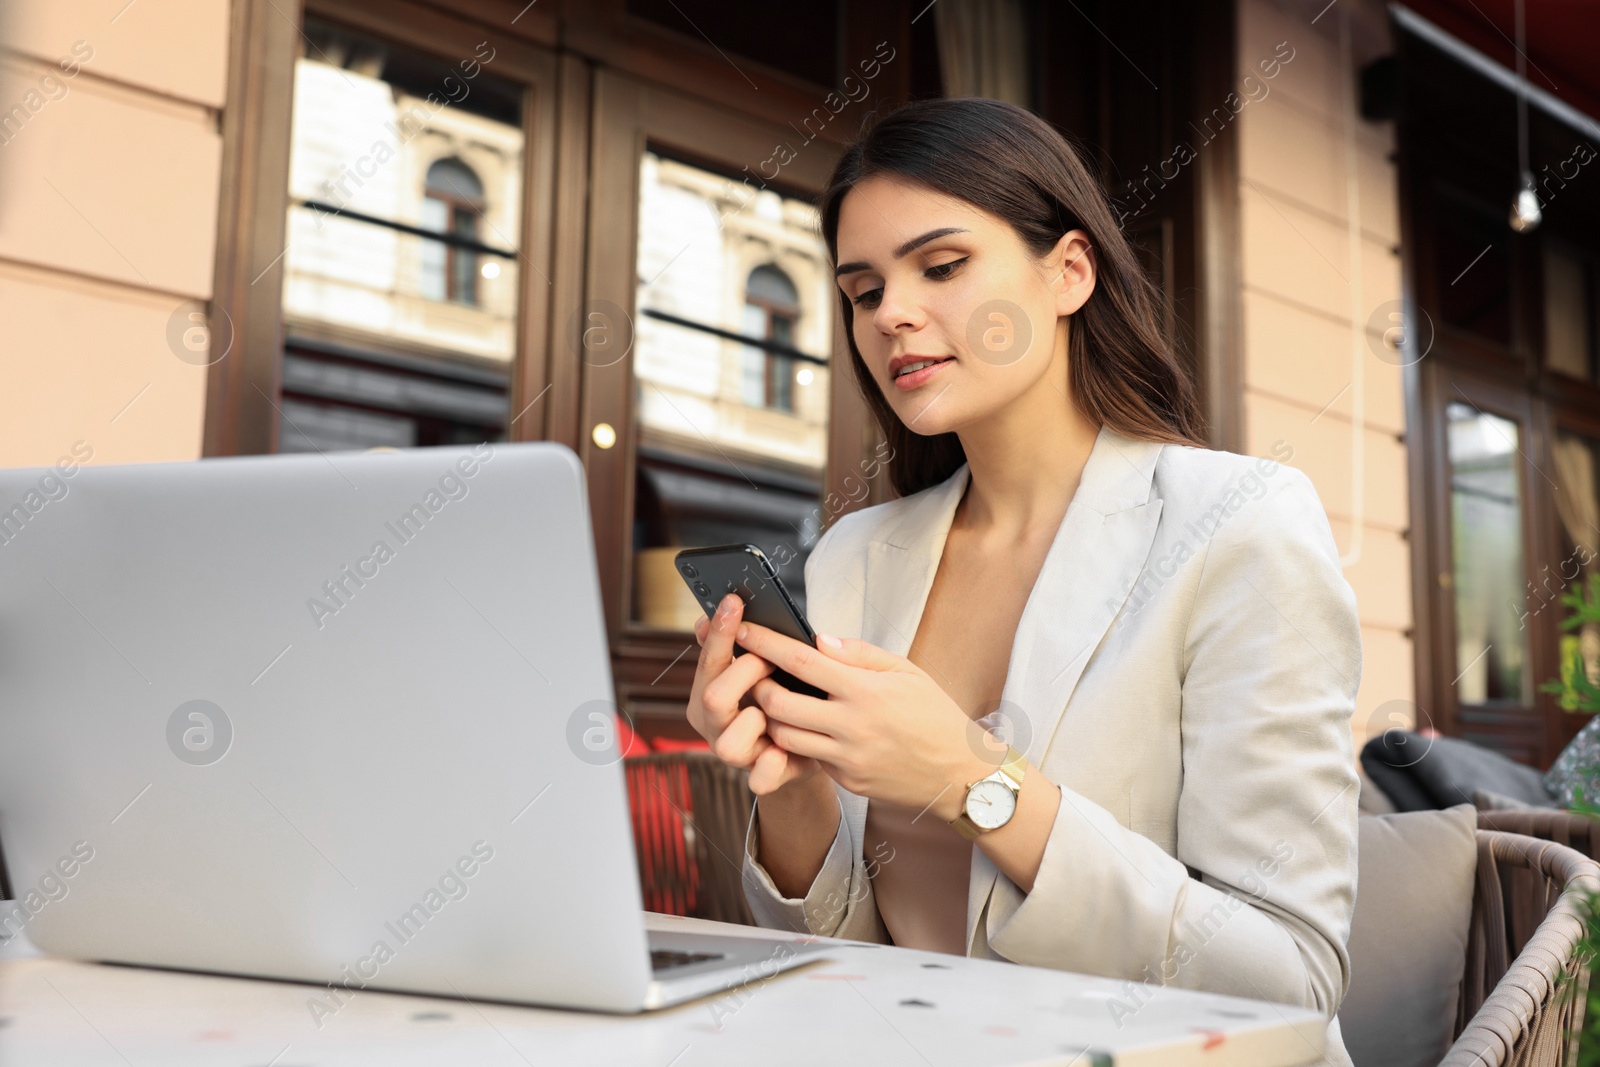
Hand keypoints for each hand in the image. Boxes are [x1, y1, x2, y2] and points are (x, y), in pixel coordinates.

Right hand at [685, 594, 823, 794]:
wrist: (813, 743)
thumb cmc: (787, 695)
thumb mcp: (766, 666)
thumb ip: (738, 645)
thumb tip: (704, 619)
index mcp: (709, 692)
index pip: (709, 659)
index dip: (721, 631)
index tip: (735, 602)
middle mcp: (715, 724)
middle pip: (714, 697)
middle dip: (746, 674)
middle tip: (772, 662)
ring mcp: (736, 753)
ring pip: (728, 743)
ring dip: (757, 721)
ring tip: (776, 710)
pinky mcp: (761, 776)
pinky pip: (758, 778)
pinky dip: (772, 765)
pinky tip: (785, 750)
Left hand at [733, 622, 997, 819]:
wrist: (960, 773)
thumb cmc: (936, 716)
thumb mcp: (907, 671)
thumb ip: (860, 654)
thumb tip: (820, 640)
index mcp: (865, 691)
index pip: (801, 661)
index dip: (766, 644)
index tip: (744, 631)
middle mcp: (851, 726)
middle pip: (778, 703)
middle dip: (757, 684)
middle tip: (755, 672)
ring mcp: (846, 757)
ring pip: (784, 736)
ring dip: (772, 717)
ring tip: (776, 701)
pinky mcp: (846, 780)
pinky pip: (809, 758)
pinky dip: (800, 741)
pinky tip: (808, 727)